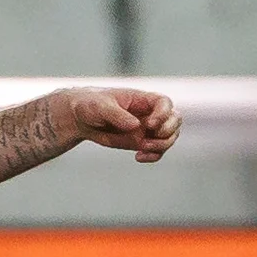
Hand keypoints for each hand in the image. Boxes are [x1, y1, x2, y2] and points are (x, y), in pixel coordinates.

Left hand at [61, 86, 179, 162]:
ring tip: (142, 149)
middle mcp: (149, 113)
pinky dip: (155, 156)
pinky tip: (139, 157)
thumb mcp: (100, 106)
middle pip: (175, 120)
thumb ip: (117, 114)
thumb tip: (135, 125)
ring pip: (170, 137)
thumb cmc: (91, 105)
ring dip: (162, 146)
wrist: (81, 118)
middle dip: (168, 132)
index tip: (149, 125)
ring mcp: (147, 128)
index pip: (165, 103)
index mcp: (142, 99)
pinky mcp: (141, 142)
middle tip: (149, 139)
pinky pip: (158, 150)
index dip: (163, 114)